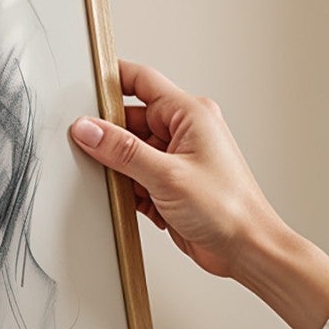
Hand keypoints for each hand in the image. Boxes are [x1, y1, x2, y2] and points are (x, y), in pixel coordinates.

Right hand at [70, 61, 328, 328]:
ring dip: (117, 167)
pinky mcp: (169, 184)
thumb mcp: (166, 175)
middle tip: (86, 147)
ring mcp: (176, 159)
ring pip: (129, 151)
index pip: (141, 81)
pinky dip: (126, 188)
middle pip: (130, 120)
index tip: (82, 87)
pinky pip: (135, 176)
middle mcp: (183, 132)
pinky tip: (126, 200)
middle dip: (108, 136)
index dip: (111, 80)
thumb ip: (122, 150)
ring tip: (114, 182)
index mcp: (190, 114)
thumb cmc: (228, 208)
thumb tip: (88, 129)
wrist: (246, 248)